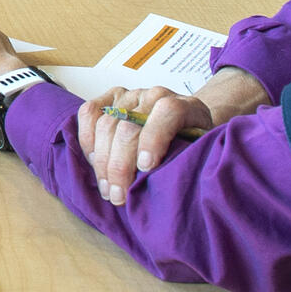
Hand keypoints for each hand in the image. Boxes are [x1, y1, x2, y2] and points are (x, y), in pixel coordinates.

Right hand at [75, 67, 270, 205]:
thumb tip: (174, 189)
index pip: (168, 112)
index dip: (154, 138)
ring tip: (108, 189)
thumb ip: (191, 163)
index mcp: (188, 106)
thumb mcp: (203, 156)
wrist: (188, 127)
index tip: (146, 168)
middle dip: (120, 164)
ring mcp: (132, 94)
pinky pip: (89, 112)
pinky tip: (95, 162)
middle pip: (130, 124)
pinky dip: (87, 139)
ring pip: (106, 123)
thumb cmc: (194, 148)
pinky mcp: (111, 97)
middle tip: (119, 196)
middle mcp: (156, 95)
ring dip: (102, 161)